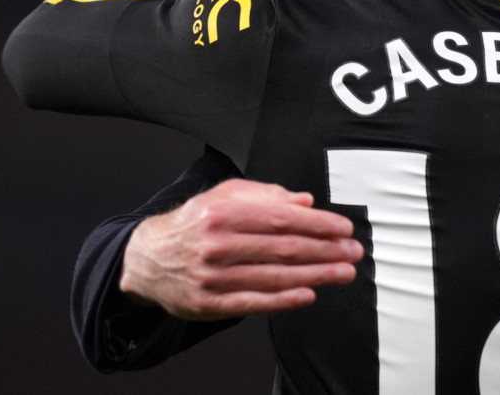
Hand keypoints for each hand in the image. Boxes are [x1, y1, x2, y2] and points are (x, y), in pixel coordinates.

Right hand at [119, 178, 363, 320]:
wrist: (147, 259)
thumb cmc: (195, 224)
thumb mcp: (224, 196)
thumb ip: (265, 196)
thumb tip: (305, 202)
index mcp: (222, 213)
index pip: (281, 218)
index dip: (318, 224)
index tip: (344, 228)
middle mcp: (216, 244)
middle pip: (283, 248)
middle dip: (325, 250)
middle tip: (353, 252)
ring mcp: (212, 277)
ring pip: (274, 277)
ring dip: (315, 276)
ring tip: (343, 273)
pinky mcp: (208, 303)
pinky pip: (253, 303)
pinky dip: (284, 301)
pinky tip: (309, 295)